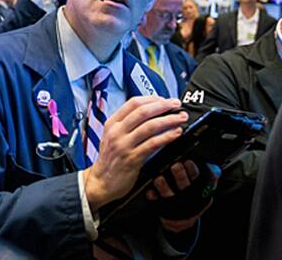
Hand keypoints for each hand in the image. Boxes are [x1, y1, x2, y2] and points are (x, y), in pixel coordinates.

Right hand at [83, 97, 186, 211]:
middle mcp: (117, 132)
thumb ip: (127, 124)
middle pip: (143, 112)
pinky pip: (153, 144)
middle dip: (163, 106)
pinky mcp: (132, 159)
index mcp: (112, 123)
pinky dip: (166, 136)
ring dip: (169, 120)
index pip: (133, 103)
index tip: (164, 99)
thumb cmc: (110, 159)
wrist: (101, 182)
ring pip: (150, 126)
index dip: (152, 99)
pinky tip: (175, 133)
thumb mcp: (112, 136)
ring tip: (180, 118)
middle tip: (176, 104)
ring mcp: (124, 145)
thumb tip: (150, 112)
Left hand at [145, 161, 217, 232]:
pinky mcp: (162, 207)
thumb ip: (211, 175)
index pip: (198, 178)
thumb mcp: (207, 187)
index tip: (189, 161)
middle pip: (184, 185)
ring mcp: (174, 203)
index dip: (194, 171)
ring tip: (159, 178)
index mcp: (199, 189)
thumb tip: (212, 164)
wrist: (183, 220)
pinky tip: (150, 191)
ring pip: (169, 194)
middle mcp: (187, 197)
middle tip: (175, 166)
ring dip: (164, 186)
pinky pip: (156, 202)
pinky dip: (153, 197)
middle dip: (180, 175)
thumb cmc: (195, 196)